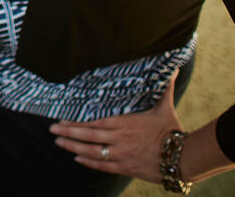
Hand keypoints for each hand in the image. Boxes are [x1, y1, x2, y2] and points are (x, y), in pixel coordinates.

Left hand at [49, 74, 180, 182]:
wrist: (182, 157)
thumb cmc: (172, 130)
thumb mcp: (164, 106)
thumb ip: (163, 88)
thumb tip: (171, 67)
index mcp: (124, 122)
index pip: (94, 121)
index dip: (77, 120)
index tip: (62, 117)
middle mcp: (119, 138)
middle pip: (88, 135)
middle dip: (67, 132)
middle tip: (52, 129)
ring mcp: (121, 154)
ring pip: (91, 151)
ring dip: (73, 147)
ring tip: (58, 142)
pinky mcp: (126, 167)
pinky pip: (103, 166)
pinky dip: (89, 162)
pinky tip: (77, 158)